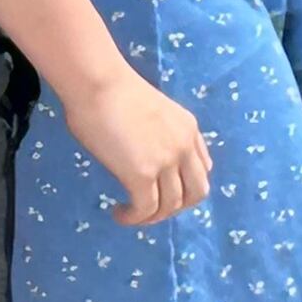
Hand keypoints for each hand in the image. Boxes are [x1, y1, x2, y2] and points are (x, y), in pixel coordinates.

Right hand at [66, 71, 213, 229]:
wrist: (99, 83)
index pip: (202, 168)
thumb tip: (145, 155)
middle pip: (197, 192)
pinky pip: (146, 210)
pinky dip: (133, 219)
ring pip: (171, 206)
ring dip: (151, 217)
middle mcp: (184, 146)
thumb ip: (160, 134)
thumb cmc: (112, 92)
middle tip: (150, 209)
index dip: (184, 186)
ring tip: (130, 213)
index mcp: (189, 128)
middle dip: (175, 207)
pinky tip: (118, 213)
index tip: (162, 190)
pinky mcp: (142, 174)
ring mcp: (166, 161)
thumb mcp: (153, 112)